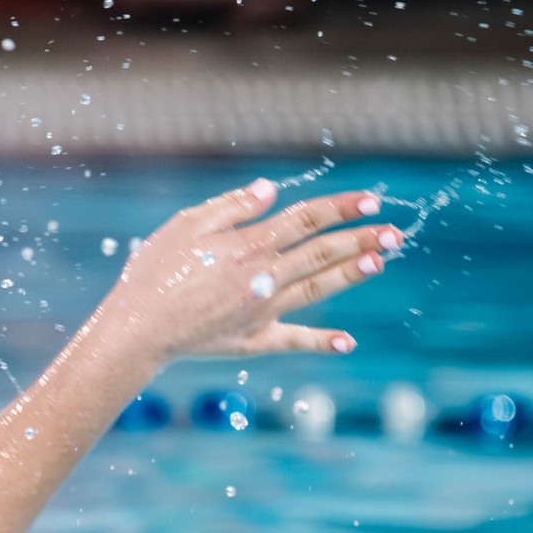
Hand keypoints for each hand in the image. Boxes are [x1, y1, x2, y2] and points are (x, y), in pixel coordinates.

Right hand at [95, 180, 399, 368]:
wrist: (138, 329)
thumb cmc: (154, 272)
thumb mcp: (186, 226)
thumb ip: (231, 207)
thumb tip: (270, 191)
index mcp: (249, 245)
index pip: (306, 219)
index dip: (340, 208)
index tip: (371, 199)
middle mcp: (264, 277)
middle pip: (322, 252)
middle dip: (361, 239)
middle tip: (395, 232)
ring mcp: (263, 312)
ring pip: (317, 289)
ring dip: (351, 275)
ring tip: (379, 261)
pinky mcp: (253, 340)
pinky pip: (294, 340)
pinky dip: (321, 341)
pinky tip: (348, 342)